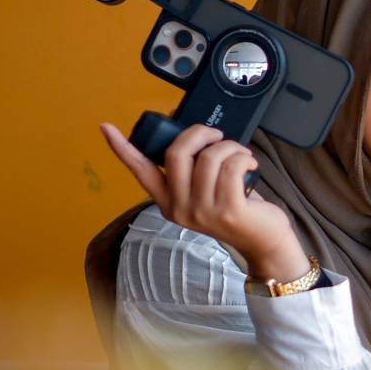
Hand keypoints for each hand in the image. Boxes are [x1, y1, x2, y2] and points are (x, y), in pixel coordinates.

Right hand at [100, 123, 309, 279]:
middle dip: (199, 133)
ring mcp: (202, 211)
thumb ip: (194, 167)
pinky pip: (231, 166)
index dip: (122, 147)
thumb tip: (193, 131)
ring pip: (209, 157)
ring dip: (230, 146)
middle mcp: (180, 208)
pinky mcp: (228, 210)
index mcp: (168, 201)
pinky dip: (243, 157)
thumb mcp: (206, 190)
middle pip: (177, 153)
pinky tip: (250, 165)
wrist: (265, 242)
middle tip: (217, 136)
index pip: (140, 171)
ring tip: (241, 155)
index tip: (105, 127)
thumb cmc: (238, 208)